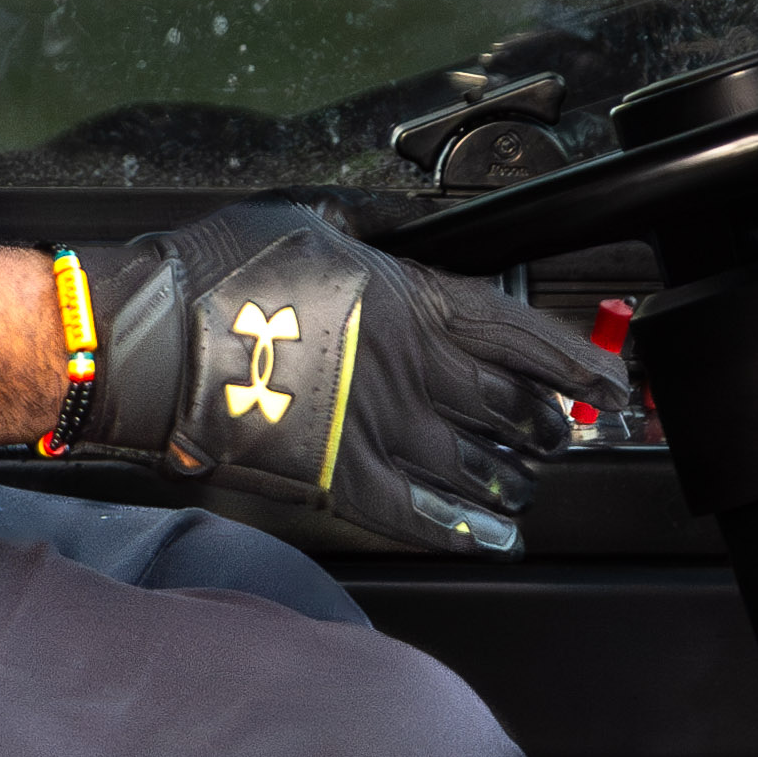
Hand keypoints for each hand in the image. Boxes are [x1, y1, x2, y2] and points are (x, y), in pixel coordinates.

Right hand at [61, 202, 624, 555]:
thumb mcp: (301, 220)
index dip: (569, 361)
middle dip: (546, 421)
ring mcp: (376, 429)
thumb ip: (362, 233)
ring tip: (529, 482)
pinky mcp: (338, 479)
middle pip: (504, 403)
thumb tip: (391, 235)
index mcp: (404, 299)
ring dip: (510, 474)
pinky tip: (489, 536)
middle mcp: (405, 368)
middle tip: (566, 431)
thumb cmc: (213, 272)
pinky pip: (419, 512)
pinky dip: (461, 527)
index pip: (514, 335)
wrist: (150, 339)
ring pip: (472, 462)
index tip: (607, 381)